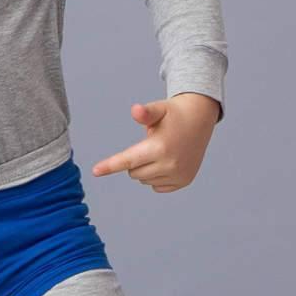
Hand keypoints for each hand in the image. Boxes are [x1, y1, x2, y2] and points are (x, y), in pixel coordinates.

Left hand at [91, 94, 220, 191]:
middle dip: (135, 161)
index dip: (109, 166)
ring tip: (161, 151)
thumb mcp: (159, 109)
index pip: (128, 160)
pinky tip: (167, 162)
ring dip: (146, 169)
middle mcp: (170, 164)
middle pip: (134, 173)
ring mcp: (178, 175)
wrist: (200, 120)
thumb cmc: (174, 113)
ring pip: (145, 181)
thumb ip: (145, 113)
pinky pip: (158, 187)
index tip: (95, 171)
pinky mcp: (184, 181)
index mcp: (160, 147)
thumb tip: (135, 111)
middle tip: (149, 145)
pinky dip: (157, 177)